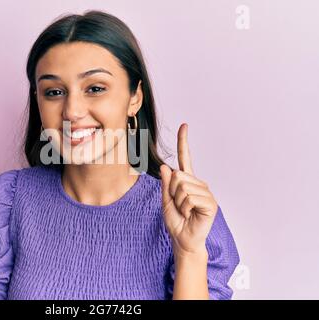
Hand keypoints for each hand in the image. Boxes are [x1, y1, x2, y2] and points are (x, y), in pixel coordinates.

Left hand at [160, 123, 217, 256]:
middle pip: (178, 176)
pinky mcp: (210, 203)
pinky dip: (185, 208)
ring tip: (185, 211)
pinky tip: (191, 215)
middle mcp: (198, 184)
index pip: (185, 158)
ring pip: (183, 188)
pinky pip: (190, 198)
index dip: (184, 142)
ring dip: (178, 202)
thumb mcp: (165, 201)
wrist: (183, 239)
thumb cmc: (175, 221)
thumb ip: (166, 185)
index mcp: (187, 181)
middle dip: (172, 192)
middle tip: (178, 205)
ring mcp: (206, 192)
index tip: (184, 125)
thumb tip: (166, 167)